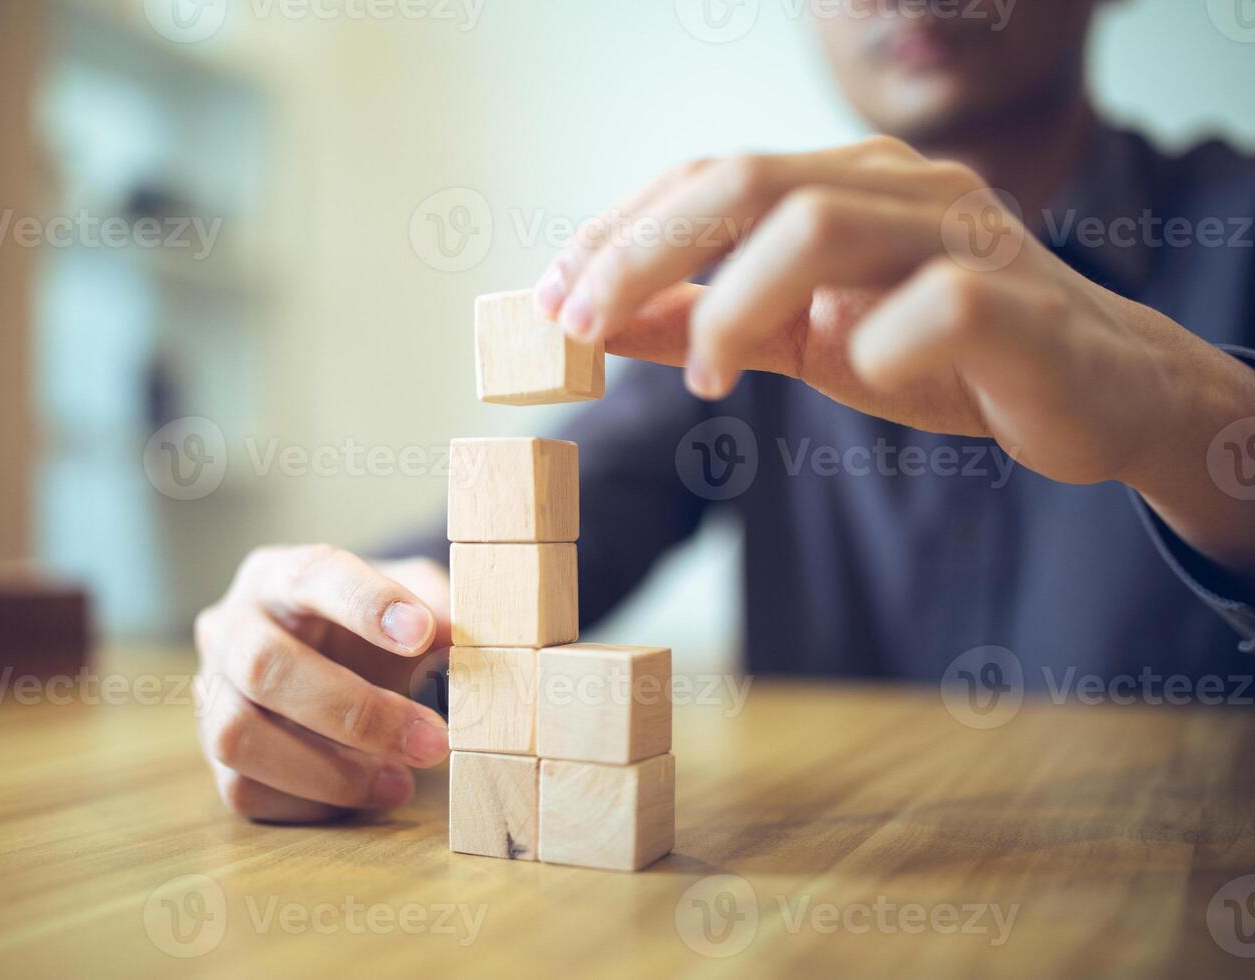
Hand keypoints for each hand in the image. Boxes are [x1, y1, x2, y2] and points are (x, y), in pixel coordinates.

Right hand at [194, 547, 450, 822]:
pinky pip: (243, 788)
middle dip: (357, 712)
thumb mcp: (412, 602)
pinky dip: (311, 801)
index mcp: (280, 575)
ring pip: (238, 734)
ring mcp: (212, 693)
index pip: (312, 576)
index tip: (421, 633)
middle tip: (432, 741)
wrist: (332, 661)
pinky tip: (367, 794)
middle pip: (265, 667)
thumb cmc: (374, 629)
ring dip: (327, 770)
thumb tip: (461, 645)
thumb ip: (440, 613)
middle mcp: (231, 628)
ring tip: (399, 782)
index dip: (365, 604)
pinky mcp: (215, 755)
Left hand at [535, 136, 1254, 572]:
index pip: (708, 176)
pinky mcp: (1020, 304)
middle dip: (644, 248)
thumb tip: (602, 325)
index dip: (620, 229)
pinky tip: (856, 376)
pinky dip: (874, 343)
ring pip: (823, 222)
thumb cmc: (946, 358)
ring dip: (737, 300)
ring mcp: (963, 237)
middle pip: (745, 178)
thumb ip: (710, 324)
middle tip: (580, 323)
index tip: (549, 294)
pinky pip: (936, 304)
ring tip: (704, 374)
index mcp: (844, 184)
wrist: (1098, 393)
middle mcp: (899, 189)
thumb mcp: (807, 341)